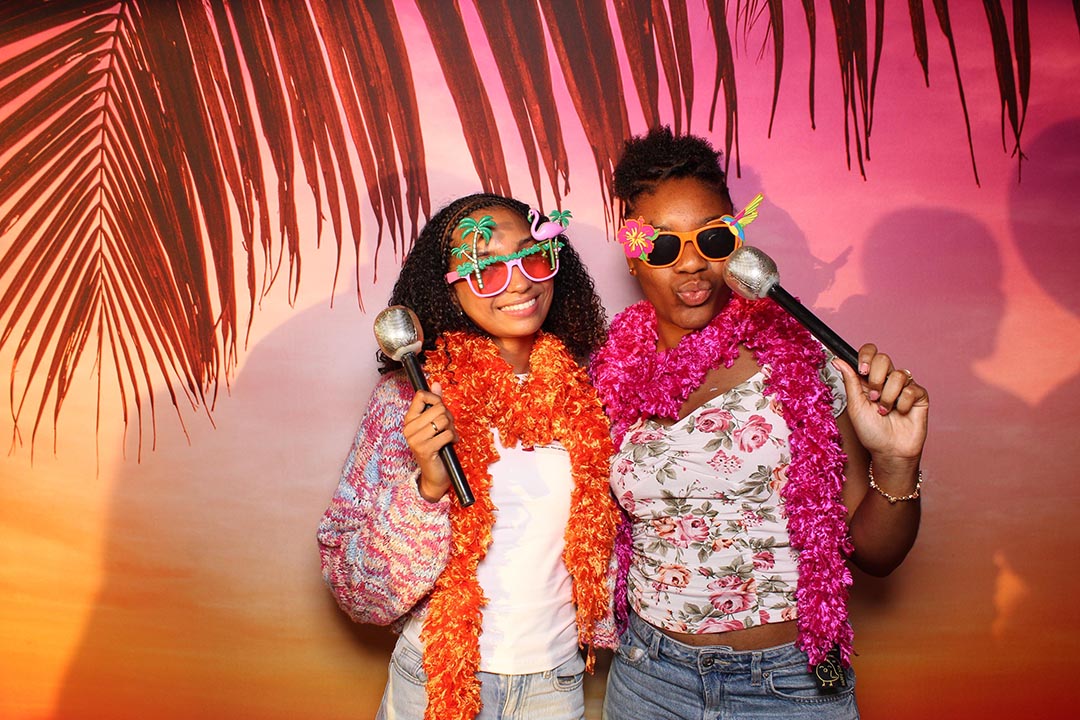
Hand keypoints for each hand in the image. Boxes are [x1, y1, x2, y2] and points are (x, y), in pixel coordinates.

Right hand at [402, 381, 458, 500]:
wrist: (434, 475)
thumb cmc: (436, 447)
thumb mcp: (434, 423)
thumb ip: (434, 403)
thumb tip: (436, 383)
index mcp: (409, 420)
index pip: (421, 396)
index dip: (436, 399)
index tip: (440, 409)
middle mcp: (409, 428)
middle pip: (438, 408)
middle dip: (449, 417)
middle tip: (447, 428)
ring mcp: (415, 439)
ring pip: (444, 420)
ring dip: (452, 428)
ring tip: (448, 437)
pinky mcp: (425, 449)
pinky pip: (447, 434)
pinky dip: (453, 439)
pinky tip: (449, 445)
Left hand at [832, 343, 928, 464]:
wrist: (889, 451)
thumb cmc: (871, 432)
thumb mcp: (855, 406)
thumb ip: (850, 381)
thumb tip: (838, 360)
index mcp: (868, 380)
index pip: (870, 353)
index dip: (866, 356)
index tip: (862, 370)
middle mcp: (886, 380)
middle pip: (884, 359)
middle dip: (876, 379)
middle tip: (873, 397)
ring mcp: (903, 387)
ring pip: (898, 374)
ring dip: (888, 396)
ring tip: (884, 411)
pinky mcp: (919, 396)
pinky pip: (912, 388)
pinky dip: (903, 403)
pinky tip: (900, 413)